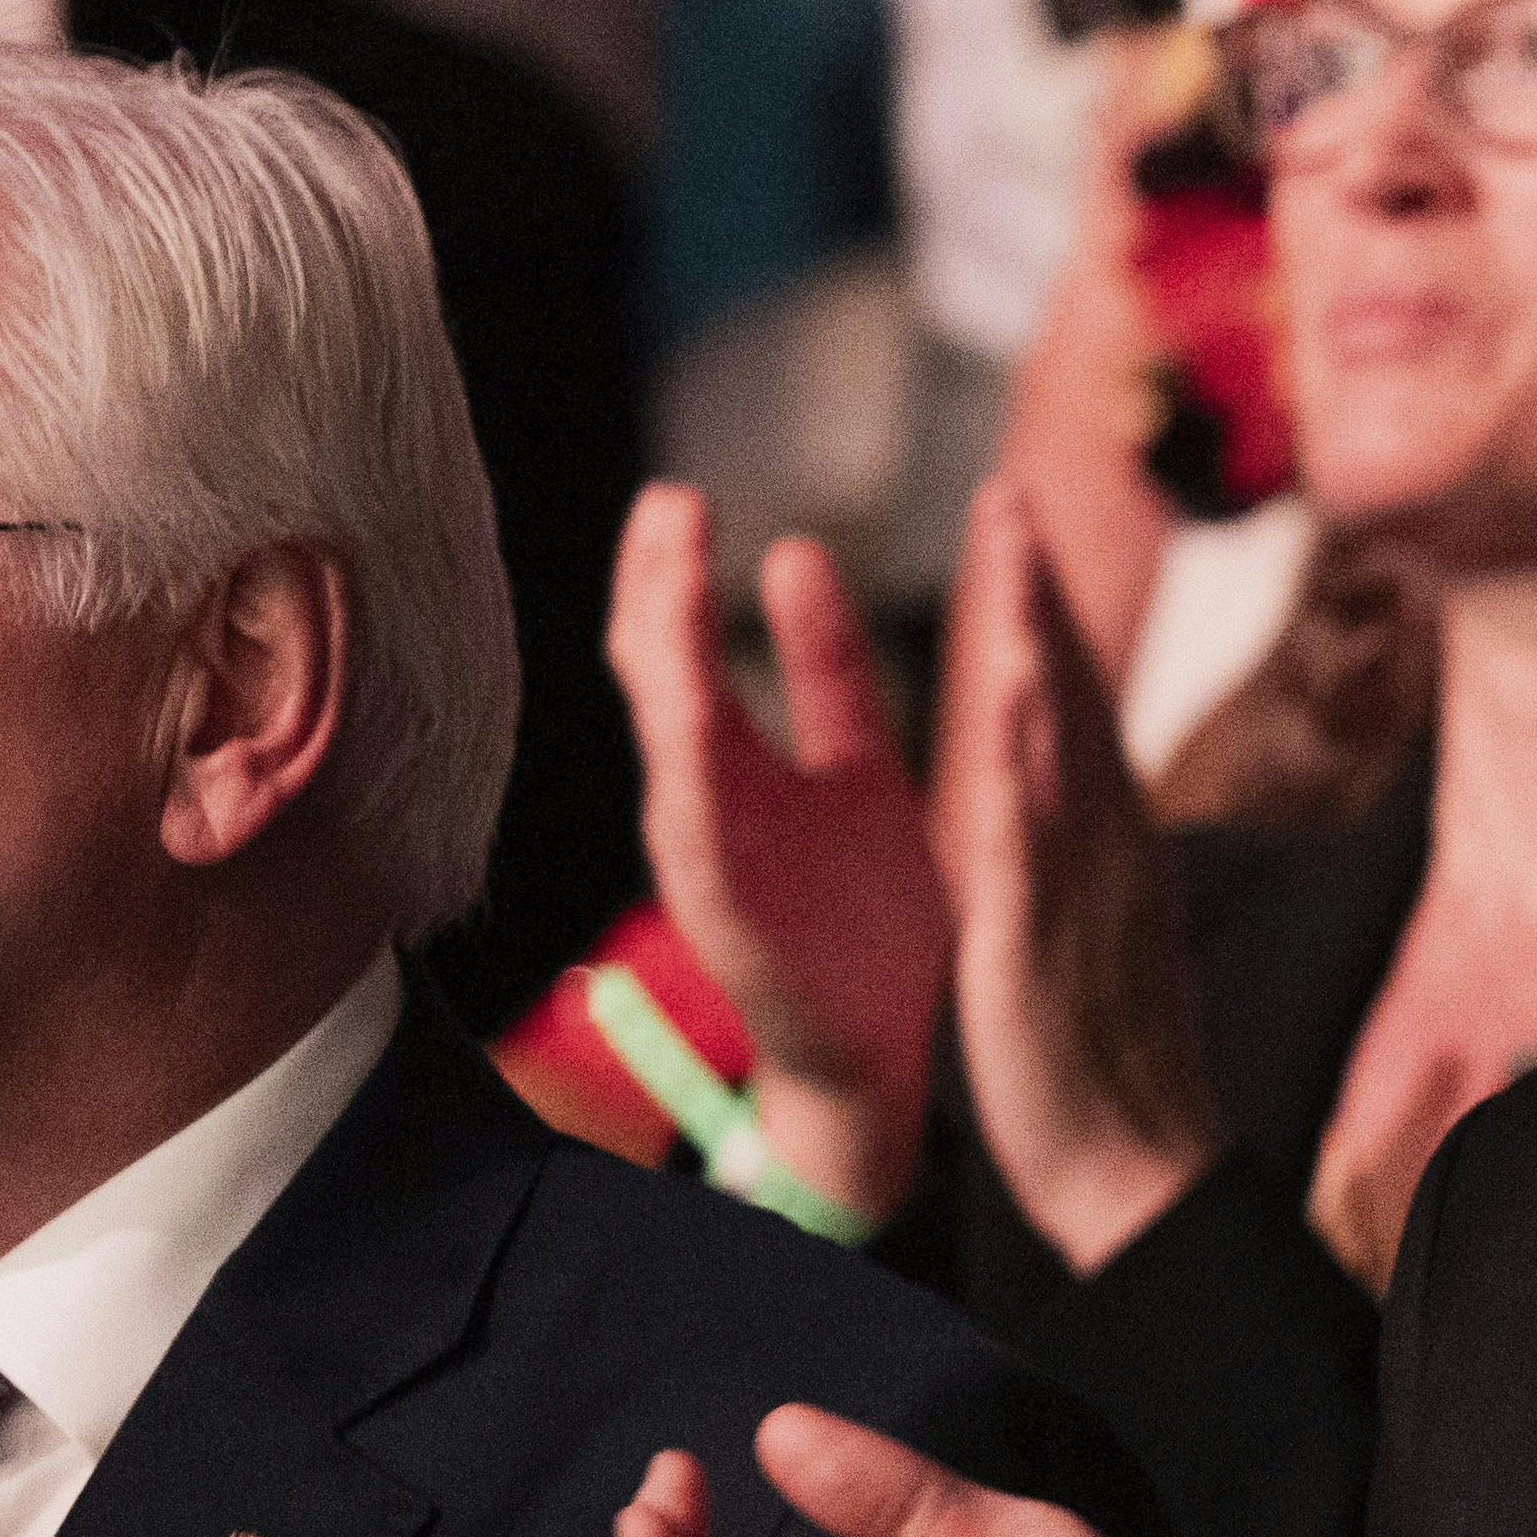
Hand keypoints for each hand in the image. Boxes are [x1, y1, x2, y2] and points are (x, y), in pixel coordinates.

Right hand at [610, 480, 947, 1223]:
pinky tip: (692, 736)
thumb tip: (794, 552)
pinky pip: (703, 850)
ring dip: (666, 668)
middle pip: (655, 678)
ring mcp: (709, 861)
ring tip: (670, 584)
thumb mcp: (853, 762)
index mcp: (733, 762)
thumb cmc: (862, 909)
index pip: (678, 645)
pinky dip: (695, 793)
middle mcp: (704, 802)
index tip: (678, 494)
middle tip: (667, 505)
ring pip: (669, 750)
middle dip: (655, 593)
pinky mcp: (732, 924)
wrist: (881, 1043)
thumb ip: (822, 668)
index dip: (671, 569)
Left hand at [935, 470, 1222, 1275]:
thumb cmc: (1112, 1074)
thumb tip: (1071, 803)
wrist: (1141, 1177)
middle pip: (1074, 695)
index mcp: (1109, 851)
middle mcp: (1105, 852)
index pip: (1078, 709)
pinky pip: (1029, 843)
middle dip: (1039, 591)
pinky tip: (1006, 703)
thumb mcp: (1098, 938)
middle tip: (1010, 490)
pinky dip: (1021, 769)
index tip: (1020, 532)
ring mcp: (1081, 892)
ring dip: (1031, 639)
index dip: (1046, 617)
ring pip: (1058, 741)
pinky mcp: (1042, 947)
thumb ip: (1084, 864)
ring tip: (1006, 548)